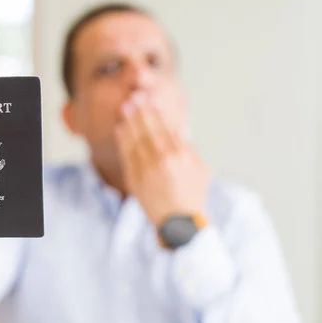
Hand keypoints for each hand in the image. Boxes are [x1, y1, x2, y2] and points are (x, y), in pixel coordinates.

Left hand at [115, 92, 209, 227]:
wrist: (179, 224)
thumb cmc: (193, 197)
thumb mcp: (201, 171)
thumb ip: (190, 149)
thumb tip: (181, 128)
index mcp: (179, 157)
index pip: (164, 128)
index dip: (156, 113)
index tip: (151, 100)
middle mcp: (161, 161)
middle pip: (147, 130)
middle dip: (140, 112)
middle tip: (134, 97)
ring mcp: (146, 171)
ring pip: (135, 141)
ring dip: (129, 122)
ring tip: (125, 108)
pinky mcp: (135, 180)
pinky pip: (126, 155)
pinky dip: (123, 141)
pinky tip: (120, 129)